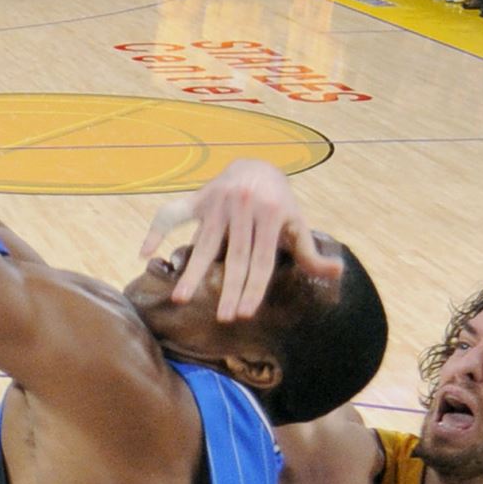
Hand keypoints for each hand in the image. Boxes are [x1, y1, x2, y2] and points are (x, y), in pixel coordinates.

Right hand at [139, 159, 342, 320]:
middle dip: (228, 289)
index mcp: (270, 215)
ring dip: (191, 272)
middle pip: (234, 256)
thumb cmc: (279, 203)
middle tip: (223, 317)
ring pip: (202, 242)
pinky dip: (156, 229)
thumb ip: (310, 251)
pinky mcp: (198, 198)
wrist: (257, 166)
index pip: (261, 260)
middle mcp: (243, 207)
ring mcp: (217, 202)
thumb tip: (337, 271)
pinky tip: (145, 253)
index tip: (245, 312)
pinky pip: (172, 213)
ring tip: (180, 297)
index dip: (254, 287)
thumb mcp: (297, 223)